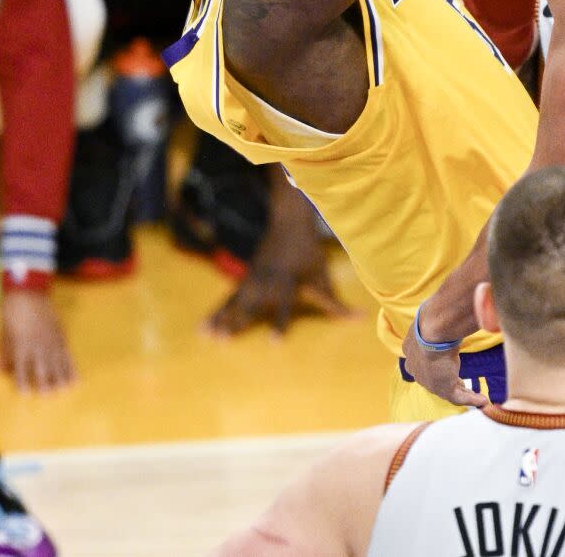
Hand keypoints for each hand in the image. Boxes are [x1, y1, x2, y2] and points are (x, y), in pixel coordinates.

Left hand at [0, 290, 74, 391]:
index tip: (26, 394)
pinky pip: (67, 354)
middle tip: (48, 395)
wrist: (28, 293)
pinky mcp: (61, 334)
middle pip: (43, 368)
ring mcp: (51, 340)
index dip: (24, 383)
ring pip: (58, 363)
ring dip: (61, 377)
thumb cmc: (12, 314)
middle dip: (46, 383)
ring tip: (64, 389)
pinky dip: (72, 367)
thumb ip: (4, 355)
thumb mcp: (4, 335)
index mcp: (21, 347)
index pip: (22, 370)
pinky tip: (75, 377)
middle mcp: (38, 345)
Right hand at [204, 193, 352, 336]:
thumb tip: (362, 320)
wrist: (289, 222)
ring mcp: (252, 279)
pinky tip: (201, 328)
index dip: (280, 323)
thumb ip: (336, 302)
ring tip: (205, 337)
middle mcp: (267, 282)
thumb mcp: (323, 275)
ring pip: (234, 302)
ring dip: (219, 319)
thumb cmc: (310, 253)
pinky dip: (215, 313)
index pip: (285, 306)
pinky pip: (227, 299)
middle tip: (223, 341)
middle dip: (237, 322)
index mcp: (288, 282)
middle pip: (250, 304)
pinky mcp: (244, 279)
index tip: (274, 343)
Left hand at [401, 318, 486, 408]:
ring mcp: (428, 382)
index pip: (422, 362)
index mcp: (410, 350)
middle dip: (448, 381)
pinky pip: (459, 397)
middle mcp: (416, 369)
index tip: (448, 365)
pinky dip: (472, 399)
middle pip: (433, 378)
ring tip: (477, 397)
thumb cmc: (434, 318)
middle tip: (462, 383)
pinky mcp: (443, 388)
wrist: (433, 329)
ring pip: (447, 390)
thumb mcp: (432, 319)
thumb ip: (438, 323)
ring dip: (463, 392)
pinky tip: (483, 400)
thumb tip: (447, 312)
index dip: (434, 365)